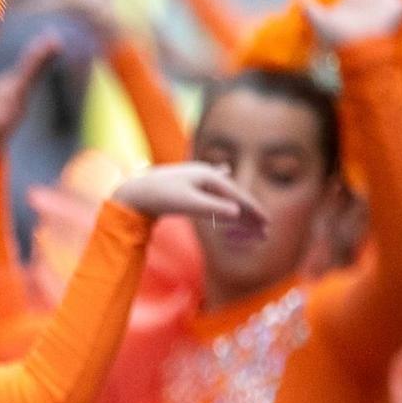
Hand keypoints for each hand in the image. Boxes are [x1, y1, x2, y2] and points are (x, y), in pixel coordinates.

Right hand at [0, 33, 60, 161]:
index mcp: (14, 96)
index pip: (29, 72)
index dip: (38, 58)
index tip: (50, 44)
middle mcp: (20, 94)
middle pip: (36, 70)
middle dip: (45, 53)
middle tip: (55, 36)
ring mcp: (17, 94)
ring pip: (34, 72)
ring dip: (41, 56)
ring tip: (52, 40)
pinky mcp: (12, 95)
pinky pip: (27, 76)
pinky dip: (33, 64)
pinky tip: (36, 57)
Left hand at [110, 161, 265, 226]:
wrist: (134, 190)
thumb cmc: (159, 197)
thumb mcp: (188, 204)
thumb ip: (213, 208)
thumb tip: (237, 212)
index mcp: (209, 177)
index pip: (237, 197)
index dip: (253, 211)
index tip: (267, 224)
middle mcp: (206, 173)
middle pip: (234, 196)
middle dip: (250, 214)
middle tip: (265, 231)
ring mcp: (196, 175)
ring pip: (224, 193)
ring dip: (238, 207)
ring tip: (251, 219)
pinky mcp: (187, 181)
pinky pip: (210, 184)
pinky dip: (220, 184)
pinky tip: (225, 170)